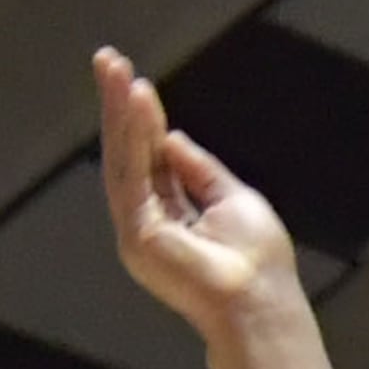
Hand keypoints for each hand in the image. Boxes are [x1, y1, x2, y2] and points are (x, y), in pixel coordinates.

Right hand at [94, 48, 302, 338]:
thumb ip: (201, 171)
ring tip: (113, 69)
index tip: (138, 83)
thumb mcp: (234, 200)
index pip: (153, 161)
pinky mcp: (136, 234)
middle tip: (109, 61)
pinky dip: (129, 134)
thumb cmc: (259, 265)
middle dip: (121, 108)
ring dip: (118, 111)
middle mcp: (151, 223)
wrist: (260, 307)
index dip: (145, 122)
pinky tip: (131, 101)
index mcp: (176, 218)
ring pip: (124, 158)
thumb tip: (172, 139)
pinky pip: (129, 172)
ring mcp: (139, 230)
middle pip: (132, 154)